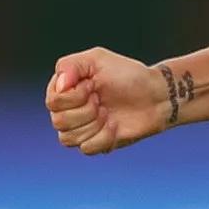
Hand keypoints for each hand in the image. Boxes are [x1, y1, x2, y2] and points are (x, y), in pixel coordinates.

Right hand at [44, 47, 184, 155]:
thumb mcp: (98, 59)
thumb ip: (71, 65)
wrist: (155, 95)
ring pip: (68, 138)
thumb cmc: (127, 75)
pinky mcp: (95, 143)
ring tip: (108, 112)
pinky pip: (86, 148)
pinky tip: (114, 126)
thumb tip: (59, 85)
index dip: (74, 96)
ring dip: (93, 124)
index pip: (53, 102)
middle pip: (59, 121)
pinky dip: (103, 137)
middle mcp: (68, 110)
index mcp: (64, 90)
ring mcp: (80, 128)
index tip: (93, 84)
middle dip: (85, 110)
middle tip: (101, 99)